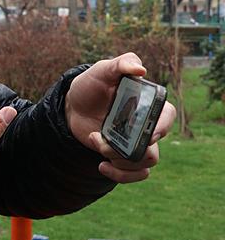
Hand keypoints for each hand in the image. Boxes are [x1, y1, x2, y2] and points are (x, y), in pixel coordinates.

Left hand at [65, 53, 176, 182]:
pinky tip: (101, 165)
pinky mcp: (123, 154)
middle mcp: (146, 124)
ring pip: (145, 162)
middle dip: (130, 150)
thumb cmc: (90, 85)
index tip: (147, 133)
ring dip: (120, 160)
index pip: (167, 116)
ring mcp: (135, 141)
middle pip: (155, 147)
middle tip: (107, 143)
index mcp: (147, 103)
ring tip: (98, 144)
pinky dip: (121, 176)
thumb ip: (121, 63)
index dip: (162, 127)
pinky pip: (136, 174)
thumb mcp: (102, 69)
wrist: (72, 105)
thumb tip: (141, 71)